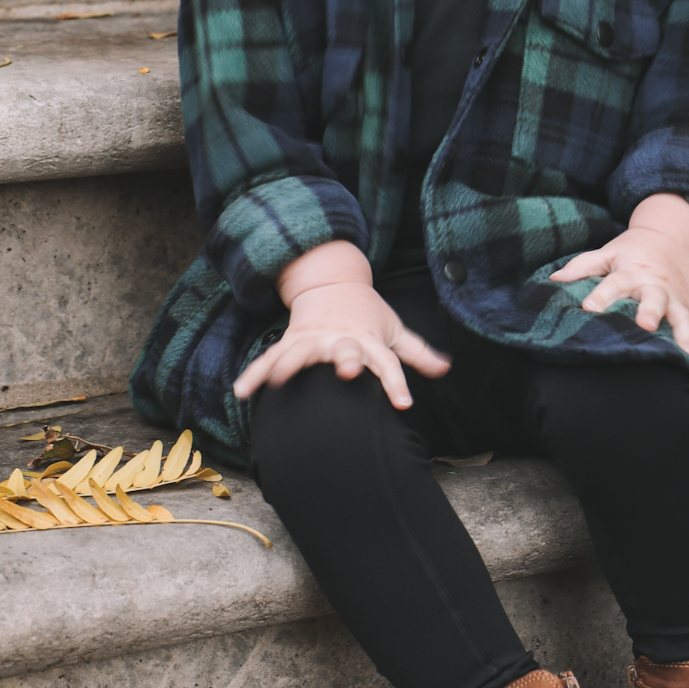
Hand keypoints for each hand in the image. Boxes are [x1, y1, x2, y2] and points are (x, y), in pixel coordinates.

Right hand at [233, 243, 448, 407]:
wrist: (332, 284)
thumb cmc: (368, 315)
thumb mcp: (395, 329)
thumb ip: (417, 352)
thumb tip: (446, 368)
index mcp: (369, 339)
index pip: (388, 362)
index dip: (396, 382)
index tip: (403, 403)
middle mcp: (341, 339)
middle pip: (345, 350)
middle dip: (346, 360)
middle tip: (347, 372)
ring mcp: (314, 339)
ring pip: (302, 353)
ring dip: (290, 365)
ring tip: (277, 382)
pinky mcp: (292, 341)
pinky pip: (271, 359)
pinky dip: (256, 373)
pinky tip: (243, 390)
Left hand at [549, 193, 688, 356]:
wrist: (674, 238)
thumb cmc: (634, 250)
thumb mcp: (608, 252)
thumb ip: (582, 267)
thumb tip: (554, 280)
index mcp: (632, 271)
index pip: (615, 283)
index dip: (602, 296)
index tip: (589, 309)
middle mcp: (655, 285)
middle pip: (653, 298)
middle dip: (650, 311)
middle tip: (645, 325)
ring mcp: (674, 298)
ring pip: (679, 315)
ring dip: (679, 332)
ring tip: (680, 351)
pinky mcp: (688, 308)